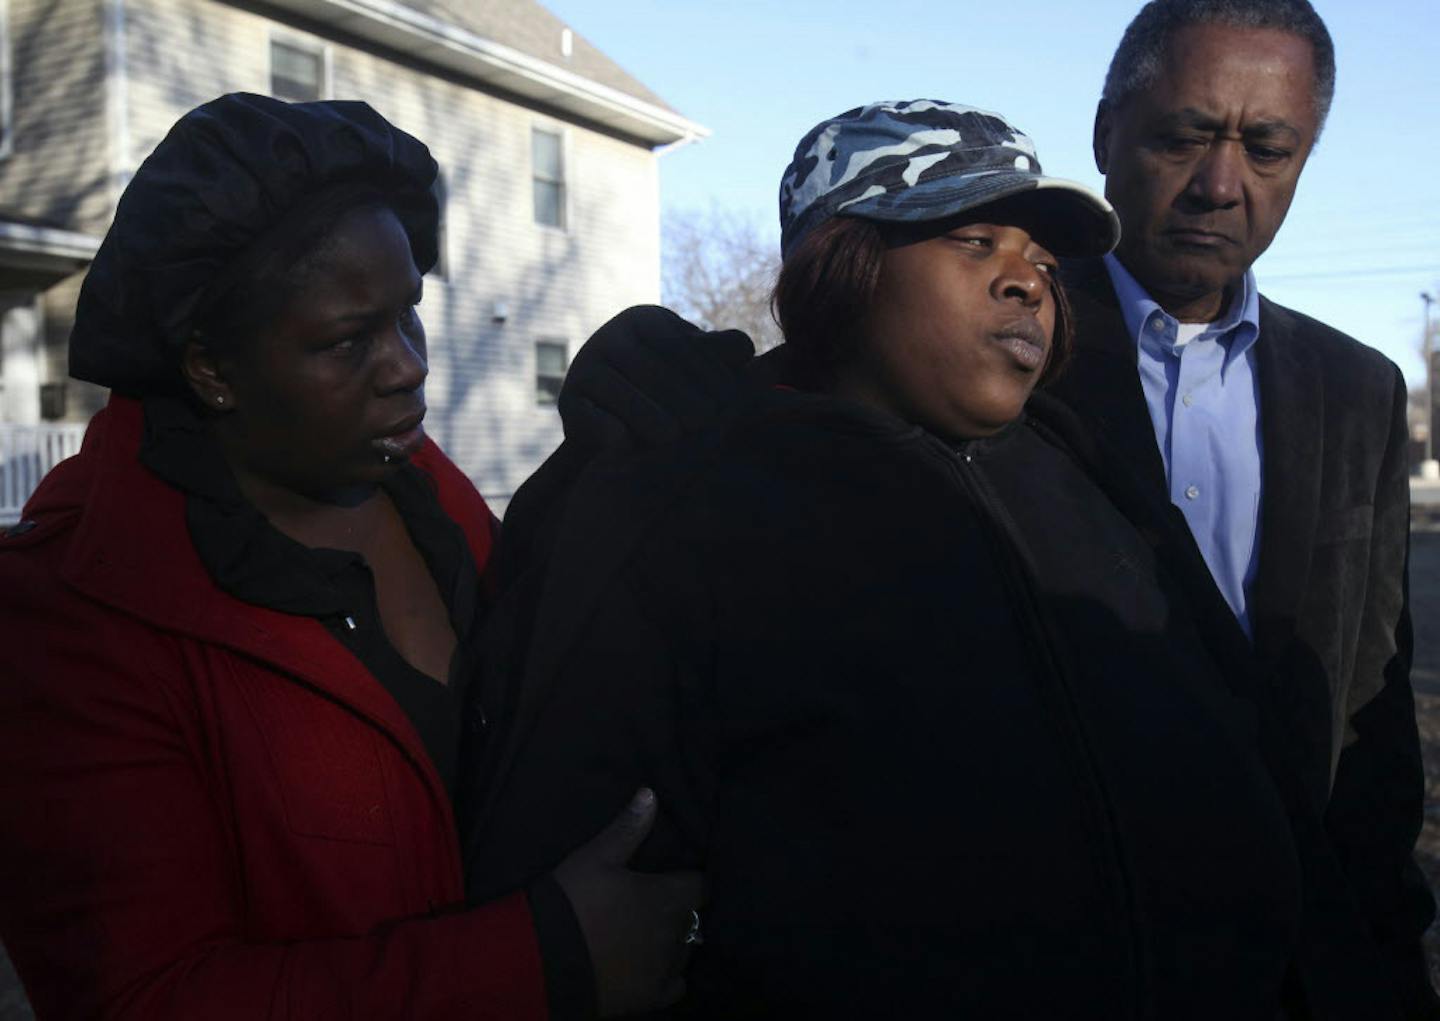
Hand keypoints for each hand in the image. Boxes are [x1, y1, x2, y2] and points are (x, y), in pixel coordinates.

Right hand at [551, 788, 705, 1016]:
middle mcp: (676, 933)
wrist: (546, 960)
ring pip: (686, 950)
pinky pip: (676, 985)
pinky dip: (668, 976)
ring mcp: (666, 967)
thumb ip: (628, 828)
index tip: (672, 879)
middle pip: (692, 918)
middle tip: (652, 906)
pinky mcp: (653, 996)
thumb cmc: (574, 901)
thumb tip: (651, 794)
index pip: (700, 885)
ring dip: (674, 941)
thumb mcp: (596, 857)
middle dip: (678, 911)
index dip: (688, 881)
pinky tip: (651, 967)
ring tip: (649, 936)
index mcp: (667, 897)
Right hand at [559, 305, 754, 449]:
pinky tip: (624, 445)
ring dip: (646, 416)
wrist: (620, 417)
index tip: (730, 403)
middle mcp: (611, 336)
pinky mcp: (569, 400)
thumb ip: (725, 359)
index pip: (679, 346)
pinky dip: (604, 430)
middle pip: (651, 369)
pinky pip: (587, 415)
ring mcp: (586, 367)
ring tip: (673, 438)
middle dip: (681, 397)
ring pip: (620, 392)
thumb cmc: (672, 387)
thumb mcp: (700, 367)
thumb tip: (755, 359)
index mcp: (646, 321)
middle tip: (707, 424)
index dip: (708, 374)